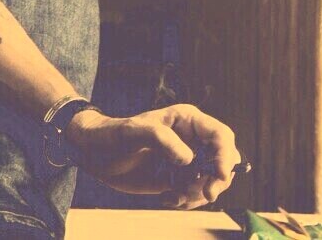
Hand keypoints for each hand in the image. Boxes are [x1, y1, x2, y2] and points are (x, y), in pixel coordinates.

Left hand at [64, 103, 242, 207]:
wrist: (96, 155)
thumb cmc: (113, 136)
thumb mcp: (133, 132)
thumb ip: (160, 138)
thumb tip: (188, 158)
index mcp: (187, 120)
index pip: (221, 135)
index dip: (225, 155)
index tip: (218, 176)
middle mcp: (193, 139)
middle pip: (224, 161)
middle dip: (218, 180)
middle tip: (203, 194)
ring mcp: (188, 160)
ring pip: (213, 181)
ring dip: (200, 194)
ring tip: (174, 195)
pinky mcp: (180, 178)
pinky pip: (197, 194)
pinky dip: (188, 201)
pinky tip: (167, 199)